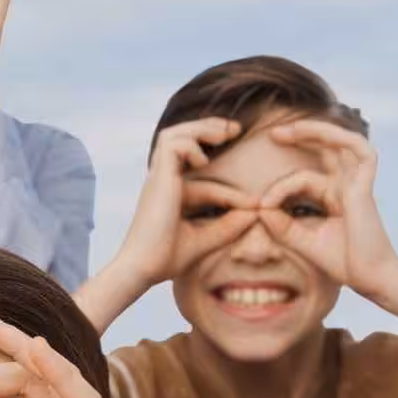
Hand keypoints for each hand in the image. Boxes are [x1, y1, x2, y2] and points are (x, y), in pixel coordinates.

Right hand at [111, 117, 257, 285]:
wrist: (142, 269)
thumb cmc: (166, 258)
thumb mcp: (206, 240)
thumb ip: (229, 227)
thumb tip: (255, 212)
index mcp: (170, 194)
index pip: (204, 182)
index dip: (231, 192)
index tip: (255, 204)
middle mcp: (162, 181)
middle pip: (180, 139)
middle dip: (209, 129)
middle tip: (235, 130)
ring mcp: (158, 178)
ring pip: (174, 134)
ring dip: (200, 128)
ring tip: (224, 133)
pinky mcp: (158, 178)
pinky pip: (172, 144)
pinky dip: (191, 145)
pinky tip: (204, 161)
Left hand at [261, 119, 397, 300]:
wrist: (369, 278)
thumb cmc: (342, 262)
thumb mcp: (302, 240)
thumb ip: (281, 224)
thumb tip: (260, 207)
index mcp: (335, 197)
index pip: (303, 178)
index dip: (279, 188)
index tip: (261, 205)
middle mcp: (346, 186)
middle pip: (326, 148)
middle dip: (301, 136)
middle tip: (273, 134)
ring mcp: (357, 183)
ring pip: (341, 142)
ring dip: (316, 131)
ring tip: (288, 130)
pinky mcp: (365, 185)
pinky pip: (360, 149)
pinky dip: (340, 137)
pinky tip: (314, 133)